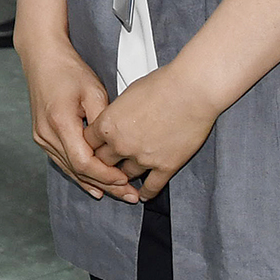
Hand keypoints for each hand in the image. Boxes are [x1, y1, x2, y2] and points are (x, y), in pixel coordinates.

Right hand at [19, 35, 135, 201]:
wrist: (42, 58)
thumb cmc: (68, 70)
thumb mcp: (93, 91)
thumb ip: (103, 121)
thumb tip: (116, 146)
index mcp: (60, 122)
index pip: (84, 162)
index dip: (106, 175)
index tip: (126, 180)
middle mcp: (46, 133)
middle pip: (78, 170)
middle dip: (106, 185)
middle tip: (130, 195)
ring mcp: (41, 136)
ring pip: (70, 169)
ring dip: (95, 183)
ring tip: (119, 193)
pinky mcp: (42, 136)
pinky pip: (63, 161)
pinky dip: (80, 174)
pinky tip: (95, 186)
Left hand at [87, 65, 221, 200]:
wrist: (190, 91)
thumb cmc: (161, 85)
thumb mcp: (126, 94)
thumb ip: (116, 113)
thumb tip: (115, 120)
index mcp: (108, 124)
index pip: (88, 143)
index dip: (90, 146)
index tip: (92, 149)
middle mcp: (121, 144)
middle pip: (102, 162)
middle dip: (103, 163)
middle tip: (106, 166)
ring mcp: (142, 158)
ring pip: (125, 176)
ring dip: (124, 176)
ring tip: (123, 179)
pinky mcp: (165, 166)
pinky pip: (151, 187)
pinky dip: (146, 192)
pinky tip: (143, 193)